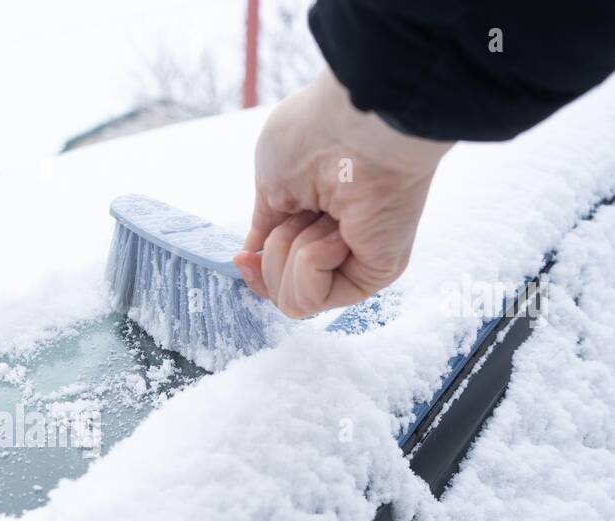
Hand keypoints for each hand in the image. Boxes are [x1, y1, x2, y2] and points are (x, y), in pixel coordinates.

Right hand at [232, 69, 453, 318]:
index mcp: (313, 219)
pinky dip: (311, 263)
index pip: (277, 273)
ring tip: (323, 216)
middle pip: (279, 290)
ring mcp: (354, 262)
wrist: (353, 126)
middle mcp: (336, 244)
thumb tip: (252, 254)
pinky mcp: (372, 275)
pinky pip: (312, 300)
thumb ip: (265, 224)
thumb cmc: (313, 136)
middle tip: (303, 211)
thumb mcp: (269, 183)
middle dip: (275, 252)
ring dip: (291, 253)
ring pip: (291, 300)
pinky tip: (337, 233)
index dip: (256, 272)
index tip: (242, 258)